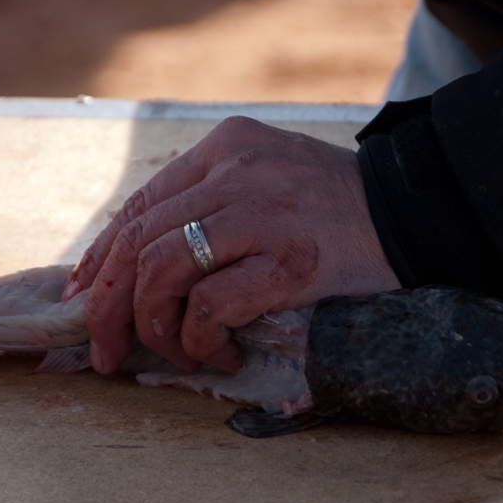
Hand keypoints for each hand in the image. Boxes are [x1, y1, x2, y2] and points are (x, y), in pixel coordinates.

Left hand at [65, 115, 400, 373]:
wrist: (418, 214)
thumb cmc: (336, 211)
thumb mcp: (267, 183)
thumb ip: (208, 208)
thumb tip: (139, 269)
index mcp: (227, 148)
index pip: (140, 206)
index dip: (100, 261)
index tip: (83, 301)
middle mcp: (238, 172)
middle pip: (139, 243)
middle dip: (108, 307)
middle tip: (107, 351)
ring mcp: (264, 213)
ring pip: (161, 273)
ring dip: (155, 328)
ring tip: (177, 354)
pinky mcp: (290, 260)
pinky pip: (210, 305)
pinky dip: (200, 339)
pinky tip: (220, 353)